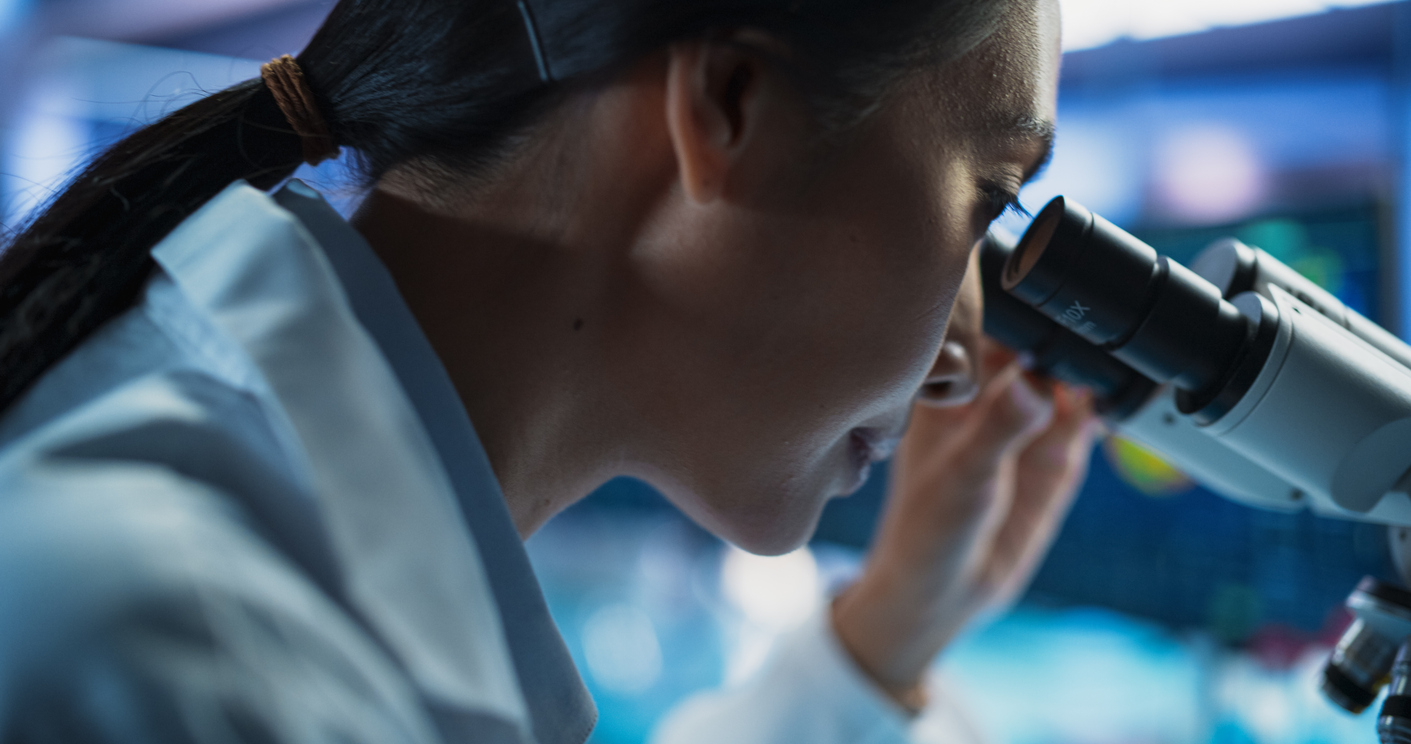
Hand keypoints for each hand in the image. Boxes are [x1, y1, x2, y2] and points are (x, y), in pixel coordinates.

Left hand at [831, 258, 1096, 711]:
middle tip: (1081, 308)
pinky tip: (1109, 389)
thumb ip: (998, 432)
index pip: (976, 326)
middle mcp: (983, 394)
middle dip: (1053, 320)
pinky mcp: (1056, 451)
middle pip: (1026, 338)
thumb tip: (1034, 385)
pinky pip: (1084, 411)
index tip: (1030, 272)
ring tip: (1100, 346)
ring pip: (1060, 370)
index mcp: (943, 387)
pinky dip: (1100, 398)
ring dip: (1081, 356)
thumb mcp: (961, 480)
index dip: (1002, 298)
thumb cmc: (927, 531)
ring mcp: (1023, 420)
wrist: (947, 595)